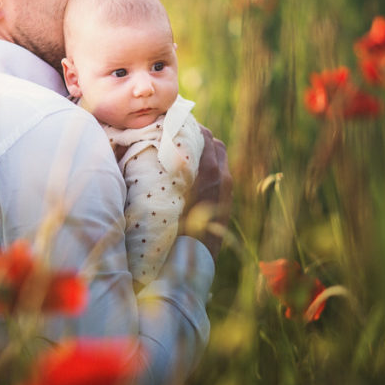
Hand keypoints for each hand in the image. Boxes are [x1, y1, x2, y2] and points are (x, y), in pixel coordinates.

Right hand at [182, 126, 231, 260]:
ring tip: (187, 154)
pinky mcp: (226, 202)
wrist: (194, 260)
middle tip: (183, 137)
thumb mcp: (170, 195)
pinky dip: (210, 168)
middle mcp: (224, 179)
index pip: (207, 138)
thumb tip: (157, 149)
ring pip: (221, 161)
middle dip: (202, 138)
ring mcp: (227, 191)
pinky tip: (193, 174)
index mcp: (212, 174)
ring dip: (207, 153)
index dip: (194, 128)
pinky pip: (221, 176)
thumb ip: (172, 169)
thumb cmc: (177, 228)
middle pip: (217, 146)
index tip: (179, 124)